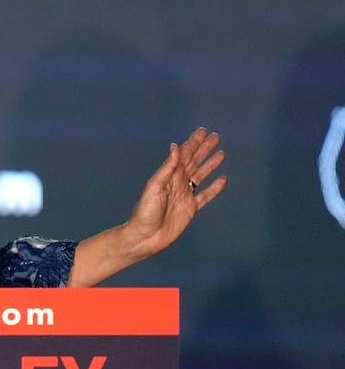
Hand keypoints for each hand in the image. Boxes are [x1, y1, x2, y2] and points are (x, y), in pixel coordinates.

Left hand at [120, 127, 227, 261]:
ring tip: (222, 153)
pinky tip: (223, 179)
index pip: (183, 155)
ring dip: (211, 164)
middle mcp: (177, 183)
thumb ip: (167, 168)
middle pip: (194, 161)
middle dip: (204, 149)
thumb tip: (176, 147)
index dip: (193, 143)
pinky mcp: (191, 209)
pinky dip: (215, 188)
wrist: (146, 236)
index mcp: (168, 175)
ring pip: (201, 175)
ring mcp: (185, 195)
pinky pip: (206, 195)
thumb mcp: (155, 186)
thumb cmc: (146, 211)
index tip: (203, 131)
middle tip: (216, 137)